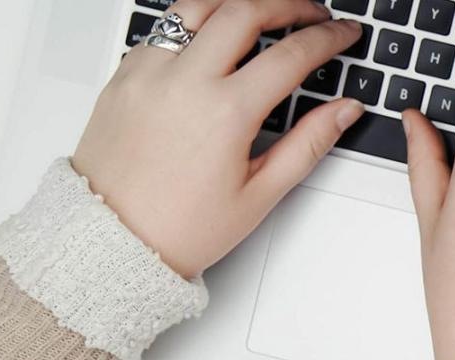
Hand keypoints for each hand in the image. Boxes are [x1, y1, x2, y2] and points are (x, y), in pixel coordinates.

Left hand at [72, 0, 365, 277]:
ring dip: (238, 1)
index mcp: (224, 113)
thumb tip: (344, 111)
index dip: (327, 37)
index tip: (343, 34)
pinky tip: (214, 35)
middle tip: (313, 12)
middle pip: (245, 11)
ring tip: (263, 10)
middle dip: (289, 4)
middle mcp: (183, 82)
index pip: (291, 55)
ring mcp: (148, 73)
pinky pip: (164, 29)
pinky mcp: (124, 75)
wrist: (110, 241)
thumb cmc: (179, 227)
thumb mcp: (260, 193)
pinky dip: (196, 21)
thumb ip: (308, 143)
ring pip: (198, 5)